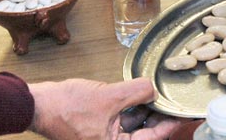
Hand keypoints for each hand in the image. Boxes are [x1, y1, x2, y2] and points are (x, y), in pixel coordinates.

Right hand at [29, 78, 181, 139]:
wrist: (39, 104)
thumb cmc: (65, 107)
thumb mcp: (108, 96)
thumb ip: (135, 92)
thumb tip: (154, 90)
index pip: (153, 138)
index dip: (171, 123)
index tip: (186, 114)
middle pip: (145, 133)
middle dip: (159, 116)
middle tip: (173, 100)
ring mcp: (105, 137)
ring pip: (134, 126)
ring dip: (145, 110)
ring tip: (158, 94)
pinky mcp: (100, 127)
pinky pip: (122, 120)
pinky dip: (131, 108)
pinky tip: (138, 94)